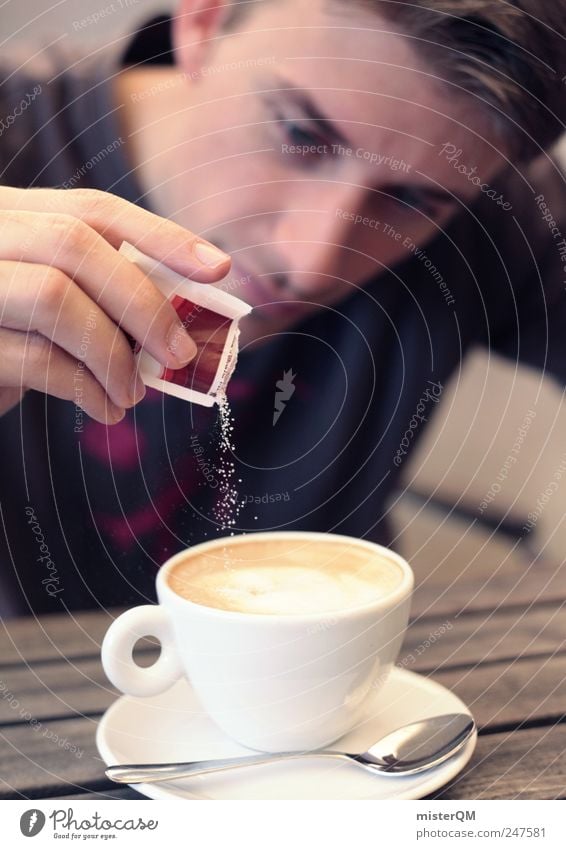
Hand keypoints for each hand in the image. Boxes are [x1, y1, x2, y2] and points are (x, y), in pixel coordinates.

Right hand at [0, 187, 230, 422]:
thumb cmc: (3, 341)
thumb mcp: (50, 308)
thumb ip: (96, 299)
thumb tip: (177, 323)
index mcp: (9, 217)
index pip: (92, 208)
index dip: (161, 235)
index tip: (216, 267)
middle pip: (76, 242)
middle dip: (142, 301)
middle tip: (178, 353)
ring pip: (55, 295)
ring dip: (114, 353)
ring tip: (134, 394)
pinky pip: (35, 358)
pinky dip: (85, 388)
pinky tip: (105, 408)